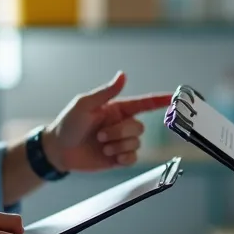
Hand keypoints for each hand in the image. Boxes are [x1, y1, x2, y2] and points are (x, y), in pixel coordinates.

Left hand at [41, 71, 171, 172]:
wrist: (58, 150)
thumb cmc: (69, 123)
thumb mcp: (84, 104)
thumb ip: (106, 92)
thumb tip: (123, 75)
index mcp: (117, 108)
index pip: (144, 103)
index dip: (160, 100)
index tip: (175, 98)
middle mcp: (122, 124)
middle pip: (138, 127)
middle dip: (120, 132)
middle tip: (99, 136)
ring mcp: (120, 142)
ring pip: (136, 143)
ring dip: (118, 145)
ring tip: (101, 146)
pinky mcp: (118, 158)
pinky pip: (133, 158)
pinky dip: (124, 157)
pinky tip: (112, 157)